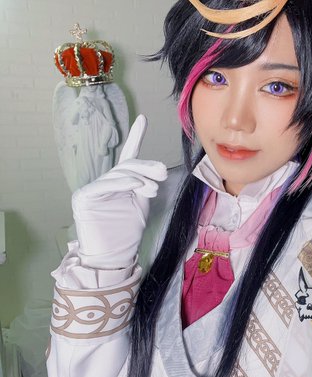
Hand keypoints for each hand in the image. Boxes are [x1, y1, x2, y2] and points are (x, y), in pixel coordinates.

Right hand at [72, 115, 167, 269]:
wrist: (112, 258)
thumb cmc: (127, 235)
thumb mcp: (142, 206)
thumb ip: (146, 187)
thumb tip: (154, 172)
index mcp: (120, 184)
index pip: (128, 157)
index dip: (135, 137)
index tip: (143, 118)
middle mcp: (105, 183)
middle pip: (127, 165)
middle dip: (146, 166)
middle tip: (162, 173)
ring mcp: (92, 189)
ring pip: (119, 174)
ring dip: (139, 179)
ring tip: (152, 190)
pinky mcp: (83, 197)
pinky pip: (104, 184)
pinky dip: (123, 184)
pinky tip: (137, 187)